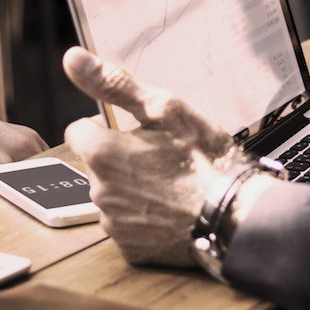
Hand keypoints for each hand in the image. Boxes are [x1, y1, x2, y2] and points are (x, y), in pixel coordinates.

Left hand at [63, 47, 234, 266]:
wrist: (237, 215)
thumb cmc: (204, 159)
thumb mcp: (164, 109)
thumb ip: (113, 84)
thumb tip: (71, 58)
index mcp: (101, 153)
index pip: (79, 132)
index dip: (106, 129)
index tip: (135, 134)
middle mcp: (98, 191)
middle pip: (97, 167)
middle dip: (121, 161)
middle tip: (161, 160)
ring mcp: (113, 225)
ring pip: (112, 198)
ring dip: (131, 190)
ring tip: (169, 187)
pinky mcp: (130, 251)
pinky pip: (127, 228)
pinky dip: (143, 220)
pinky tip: (170, 213)